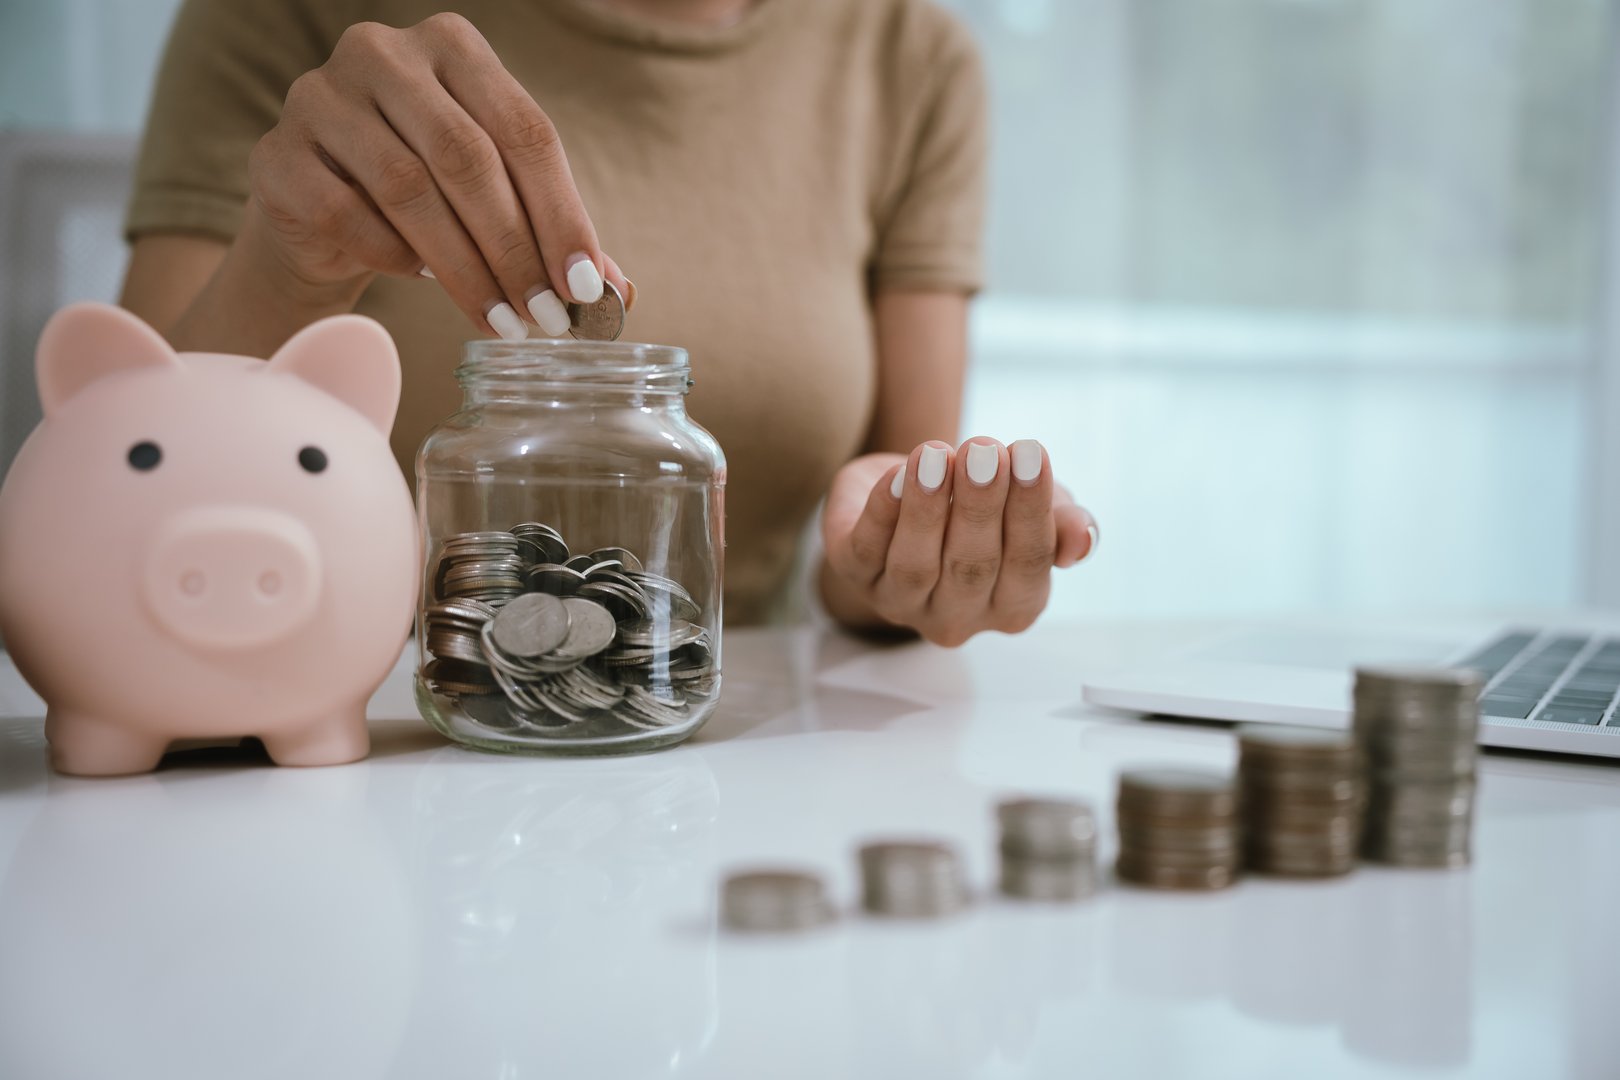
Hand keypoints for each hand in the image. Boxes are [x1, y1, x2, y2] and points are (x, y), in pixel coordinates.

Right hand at [242, 13, 628, 337]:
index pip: (525, 131)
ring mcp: (319, 96)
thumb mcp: (499, 203)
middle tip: (544, 319)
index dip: (562, 214)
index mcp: (454, 46)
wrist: (320, 216)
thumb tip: (619, 297)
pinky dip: (393, 257)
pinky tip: (418, 278)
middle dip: (515, 250)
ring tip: (500, 322)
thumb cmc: (428, 199)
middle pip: (468, 158)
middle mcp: (383, 53)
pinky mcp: (275, 153)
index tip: (587, 288)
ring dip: (464, 269)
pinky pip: (346, 214)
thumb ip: (556, 235)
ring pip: (408, 189)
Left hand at [821, 438, 1096, 646]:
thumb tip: (1083, 539)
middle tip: (985, 449)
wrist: (912, 491)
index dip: (1031, 510)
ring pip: (915, 564)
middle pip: (972, 566)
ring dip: (927, 507)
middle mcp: (956, 617)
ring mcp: (901, 602)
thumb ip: (1064, 525)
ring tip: (936, 454)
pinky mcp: (853, 574)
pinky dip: (881, 512)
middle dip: (980, 505)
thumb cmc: (984, 510)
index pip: (1028, 564)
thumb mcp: (1033, 510)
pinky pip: (866, 550)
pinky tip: (895, 474)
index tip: (1031, 452)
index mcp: (1011, 607)